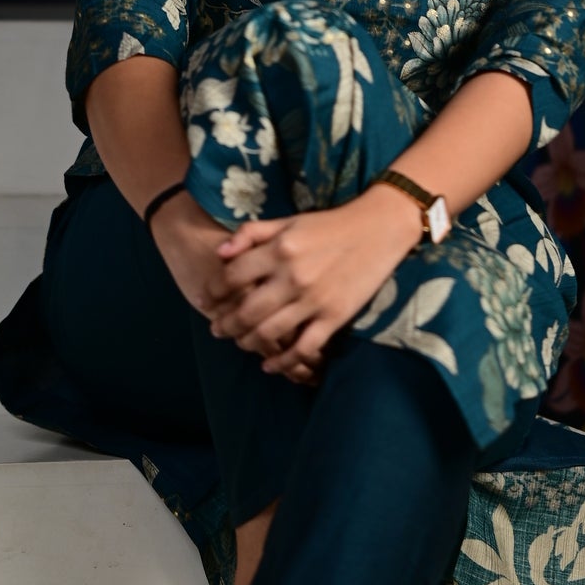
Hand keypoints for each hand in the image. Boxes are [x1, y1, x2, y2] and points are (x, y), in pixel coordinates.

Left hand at [149, 198, 322, 381]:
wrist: (378, 230)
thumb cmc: (330, 225)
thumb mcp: (288, 220)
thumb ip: (252, 234)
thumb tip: (220, 253)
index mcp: (279, 249)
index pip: (233, 276)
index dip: (214, 291)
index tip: (206, 300)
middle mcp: (292, 276)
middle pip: (246, 311)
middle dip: (225, 325)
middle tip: (217, 330)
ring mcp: (314, 300)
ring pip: (269, 333)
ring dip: (248, 342)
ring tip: (240, 343)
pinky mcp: (334, 317)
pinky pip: (303, 348)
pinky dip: (283, 362)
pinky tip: (269, 364)